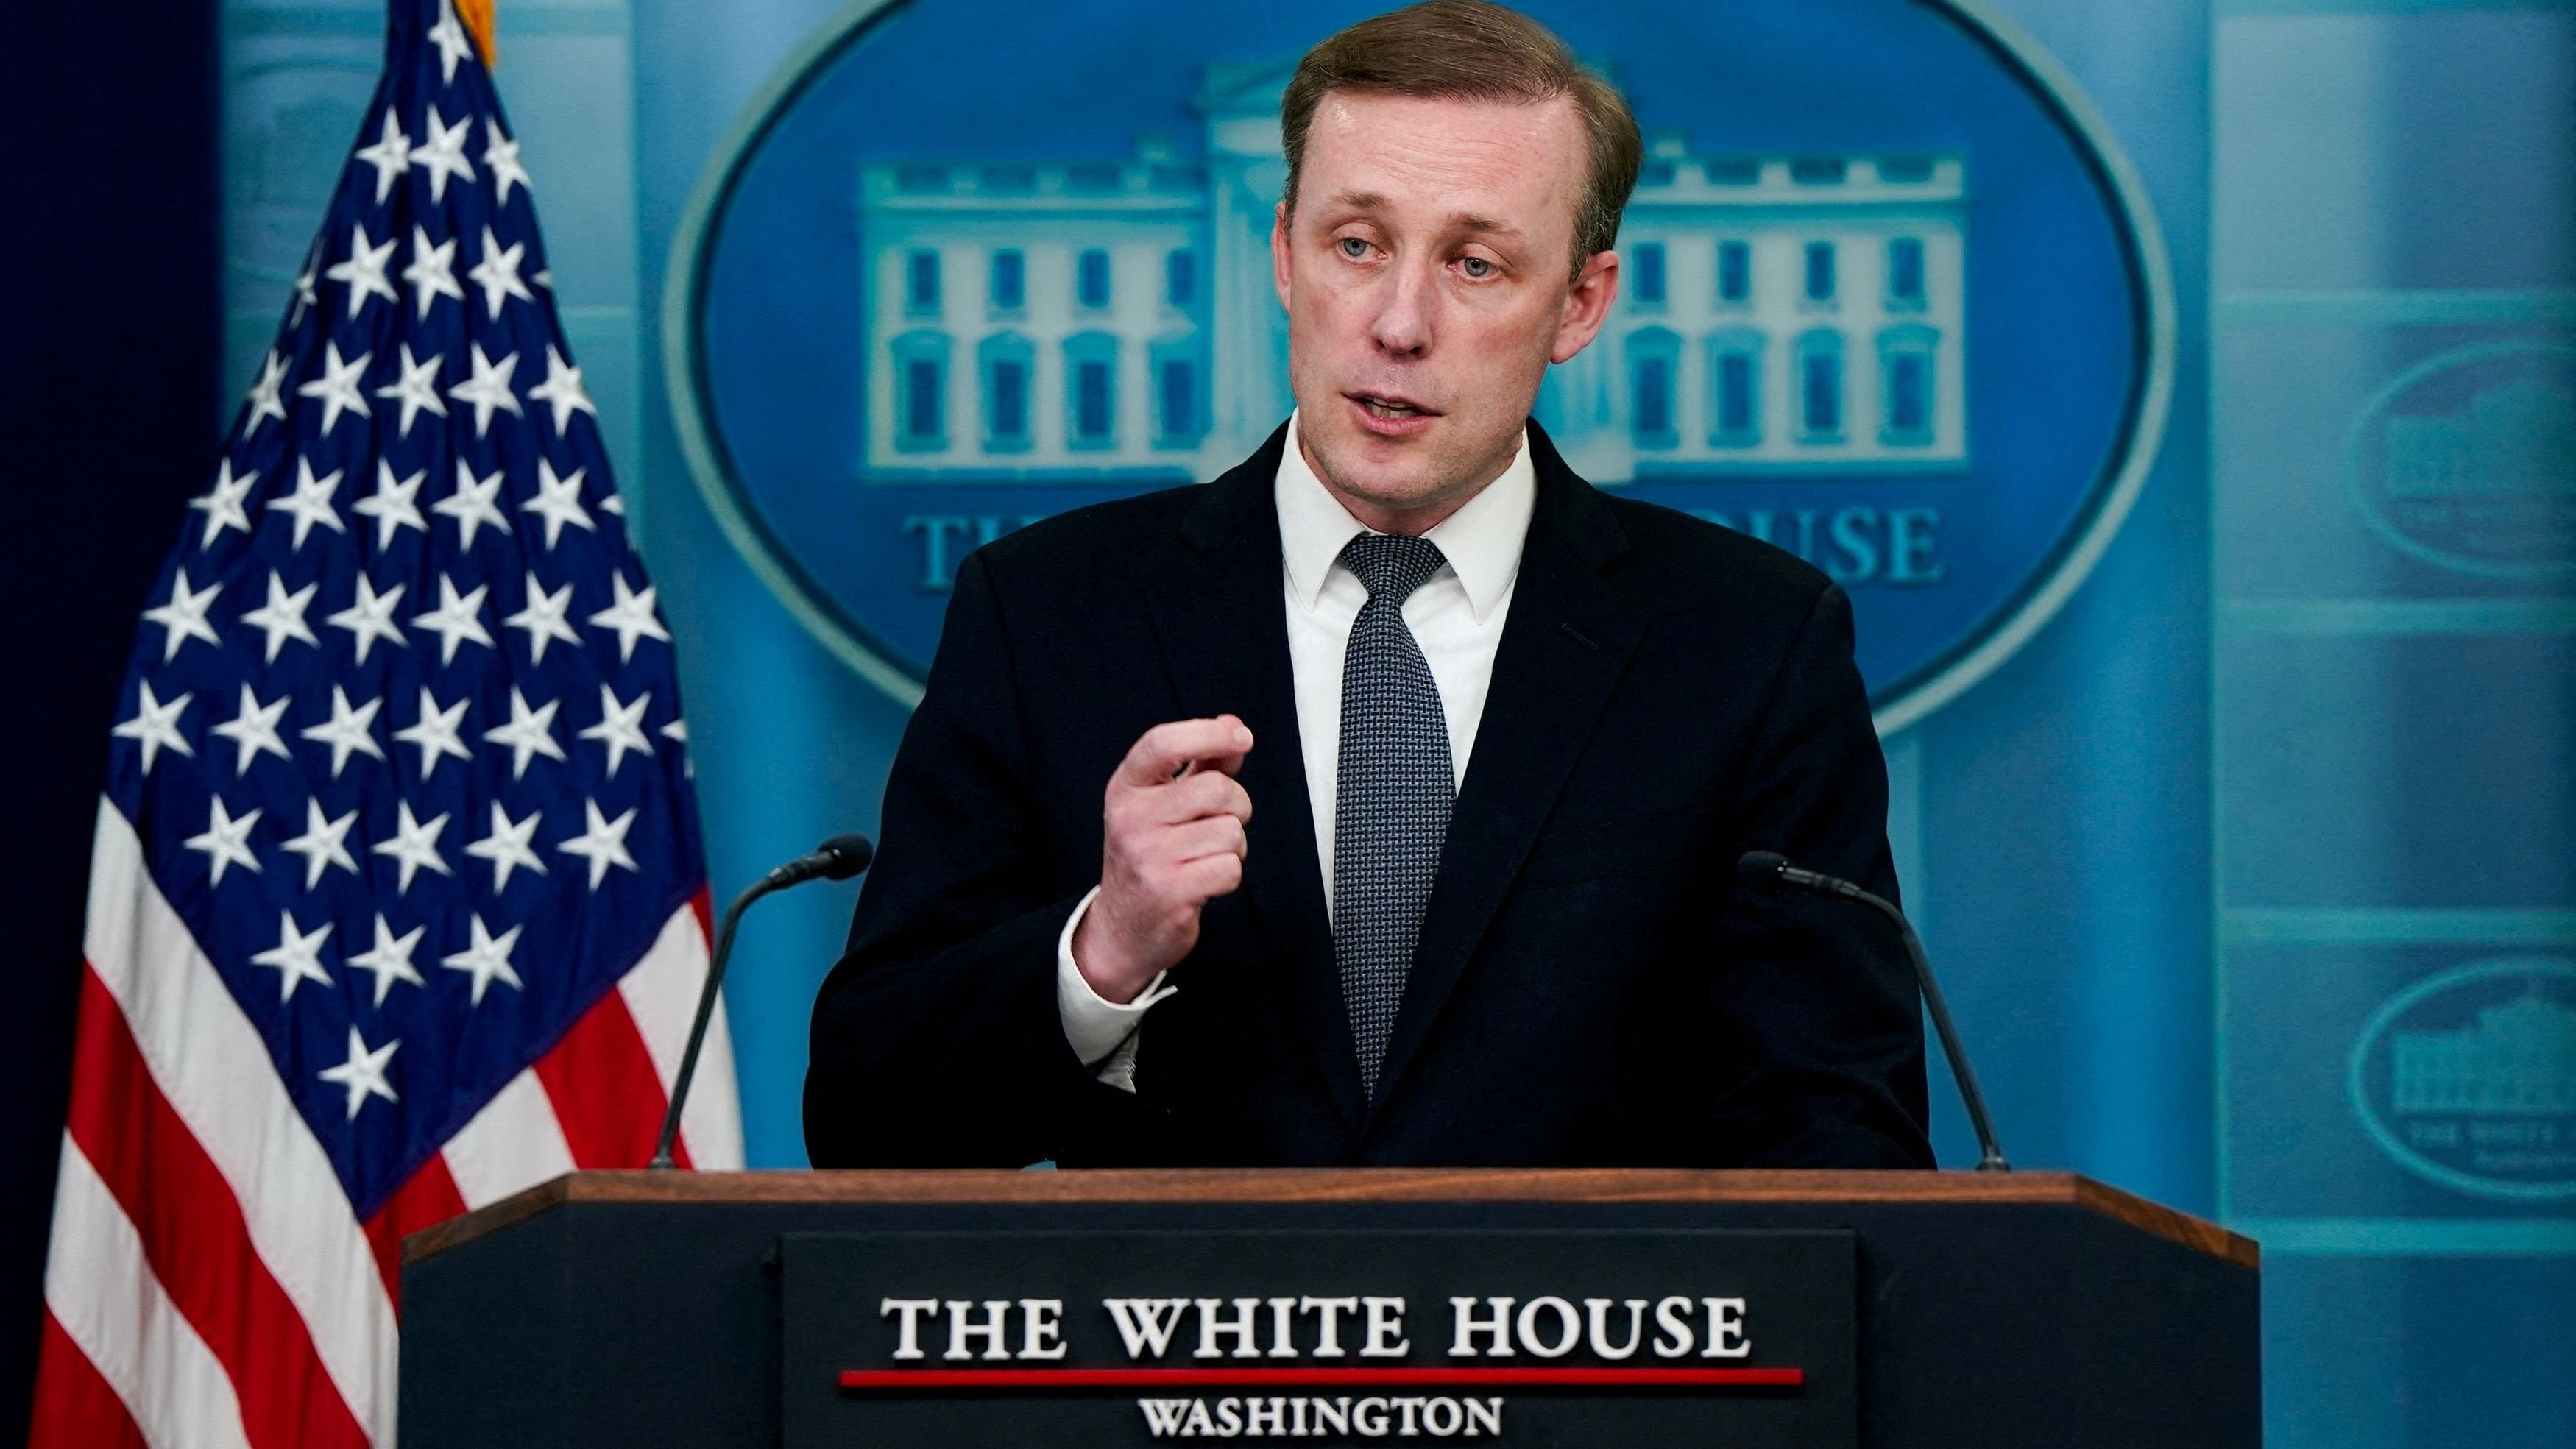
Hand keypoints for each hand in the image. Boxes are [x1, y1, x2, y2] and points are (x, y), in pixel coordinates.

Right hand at [1073, 715, 1255, 1003]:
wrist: (1123, 928)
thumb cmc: (1147, 858)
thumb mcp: (1161, 804)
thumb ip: (1200, 764)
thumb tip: (1232, 726)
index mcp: (1126, 789)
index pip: (1163, 743)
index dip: (1208, 733)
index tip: (1240, 736)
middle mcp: (1131, 818)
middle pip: (1216, 789)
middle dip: (1237, 806)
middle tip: (1220, 822)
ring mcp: (1148, 856)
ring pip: (1230, 831)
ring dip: (1233, 846)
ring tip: (1204, 857)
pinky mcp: (1169, 892)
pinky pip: (1230, 868)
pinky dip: (1229, 874)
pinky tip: (1204, 879)